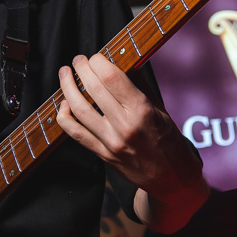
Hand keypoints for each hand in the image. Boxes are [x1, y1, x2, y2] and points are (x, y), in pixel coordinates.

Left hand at [57, 52, 208, 233]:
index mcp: (143, 111)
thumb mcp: (161, 110)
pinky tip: (63, 105)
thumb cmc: (169, 141)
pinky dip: (65, 118)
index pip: (112, 78)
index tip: (94, 56)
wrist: (172, 179)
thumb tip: (121, 62)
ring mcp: (111, 142)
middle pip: (94, 89)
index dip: (98, 62)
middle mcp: (125, 126)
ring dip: (68, 89)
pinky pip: (76, 134)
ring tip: (65, 75)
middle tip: (78, 60)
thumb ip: (139, 86)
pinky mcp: (103, 155)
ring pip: (80, 110)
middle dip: (81, 70)